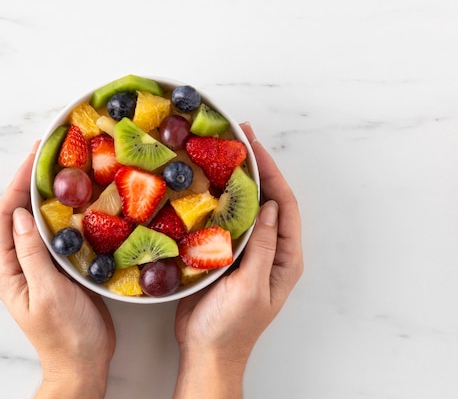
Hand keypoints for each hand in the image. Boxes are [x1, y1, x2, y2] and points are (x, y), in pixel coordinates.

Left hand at [0, 143, 114, 398]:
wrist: (83, 362)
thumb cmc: (65, 334)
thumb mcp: (48, 293)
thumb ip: (32, 254)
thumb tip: (21, 215)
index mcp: (7, 269)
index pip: (5, 216)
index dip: (16, 183)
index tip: (32, 156)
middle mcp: (17, 263)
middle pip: (17, 213)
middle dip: (28, 181)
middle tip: (46, 152)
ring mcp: (37, 265)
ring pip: (36, 220)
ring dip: (46, 193)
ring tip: (61, 167)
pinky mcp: (56, 268)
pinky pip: (55, 233)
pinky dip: (63, 213)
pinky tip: (78, 201)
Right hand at [173, 123, 302, 398]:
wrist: (206, 352)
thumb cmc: (231, 328)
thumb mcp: (250, 287)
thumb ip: (263, 248)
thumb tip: (270, 207)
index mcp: (285, 257)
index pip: (284, 204)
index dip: (270, 171)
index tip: (253, 144)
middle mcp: (269, 249)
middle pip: (266, 199)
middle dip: (255, 167)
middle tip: (238, 136)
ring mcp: (246, 251)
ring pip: (244, 206)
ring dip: (235, 179)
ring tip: (221, 151)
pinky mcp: (224, 254)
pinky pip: (224, 220)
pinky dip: (216, 199)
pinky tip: (203, 185)